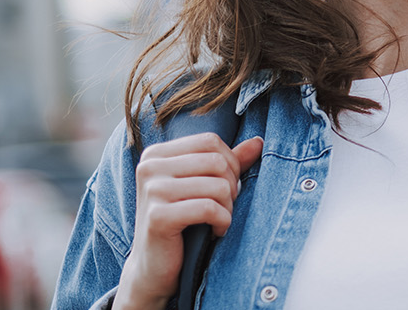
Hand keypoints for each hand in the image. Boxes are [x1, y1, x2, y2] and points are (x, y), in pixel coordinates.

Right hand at [115, 134, 262, 309]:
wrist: (153, 266)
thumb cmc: (182, 222)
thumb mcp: (203, 186)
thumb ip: (227, 162)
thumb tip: (258, 142)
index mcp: (156, 154)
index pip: (210, 141)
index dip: (230, 163)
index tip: (226, 187)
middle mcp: (149, 167)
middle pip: (216, 161)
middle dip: (231, 187)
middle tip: (225, 207)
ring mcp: (151, 191)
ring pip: (218, 186)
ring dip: (228, 207)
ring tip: (219, 220)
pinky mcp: (158, 217)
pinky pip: (209, 209)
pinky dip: (223, 222)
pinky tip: (215, 232)